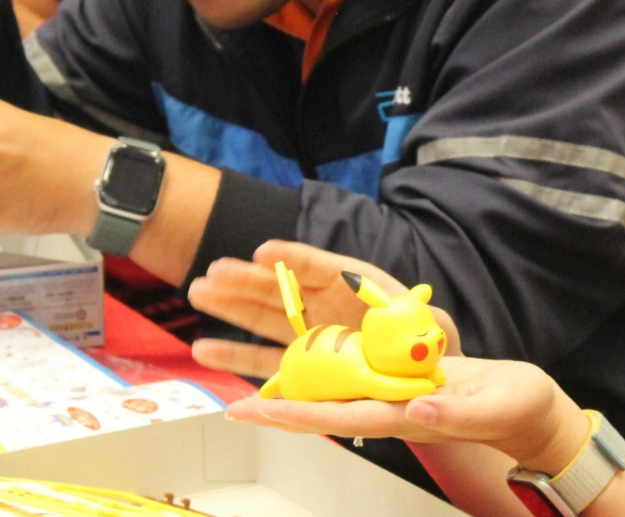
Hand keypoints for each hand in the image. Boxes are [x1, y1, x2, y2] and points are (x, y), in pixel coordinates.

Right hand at [189, 240, 461, 378]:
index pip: (319, 266)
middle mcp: (322, 303)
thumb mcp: (426, 323)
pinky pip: (262, 358)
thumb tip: (413, 317)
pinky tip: (204, 347)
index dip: (293, 259)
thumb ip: (417, 320)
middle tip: (215, 272)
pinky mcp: (296, 361)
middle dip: (246, 279)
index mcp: (351, 284)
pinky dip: (233, 352)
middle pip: (280, 287)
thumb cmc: (418, 338)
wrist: (416, 371)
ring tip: (198, 292)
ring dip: (230, 305)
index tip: (266, 253)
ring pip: (262, 316)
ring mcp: (305, 331)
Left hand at [226, 356, 591, 474]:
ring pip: (331, 393)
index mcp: (407, 416)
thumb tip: (419, 408)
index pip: (343, 417)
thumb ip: (458, 410)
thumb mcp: (494, 406)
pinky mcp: (401, 382)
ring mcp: (393, 396)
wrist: (528, 409)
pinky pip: (352, 377)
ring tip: (249, 384)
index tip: (257, 410)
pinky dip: (321, 369)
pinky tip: (298, 361)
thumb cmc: (517, 409)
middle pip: (324, 409)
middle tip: (231, 404)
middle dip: (277, 406)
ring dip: (290, 387)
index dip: (298, 414)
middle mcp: (390, 408)